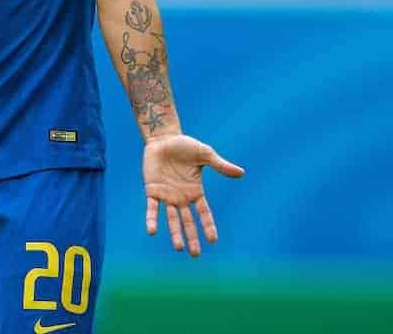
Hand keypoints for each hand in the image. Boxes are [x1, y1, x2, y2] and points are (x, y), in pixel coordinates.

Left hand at [143, 134, 243, 256]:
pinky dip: (152, 219)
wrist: (164, 138)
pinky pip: (152, 208)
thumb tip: (241, 172)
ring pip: (171, 219)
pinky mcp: (152, 190)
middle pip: (188, 221)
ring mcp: (167, 195)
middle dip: (191, 237)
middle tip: (195, 254)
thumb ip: (221, 165)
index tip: (213, 240)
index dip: (208, 226)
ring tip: (179, 248)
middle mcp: (181, 197)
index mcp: (195, 191)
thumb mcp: (205, 155)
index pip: (203, 213)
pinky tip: (152, 231)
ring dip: (175, 233)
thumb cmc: (185, 145)